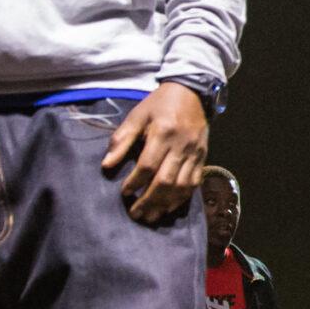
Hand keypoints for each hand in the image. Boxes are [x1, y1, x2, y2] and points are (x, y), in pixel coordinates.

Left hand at [101, 82, 209, 223]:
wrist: (191, 92)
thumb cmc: (159, 104)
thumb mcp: (137, 115)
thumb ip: (122, 139)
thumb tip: (107, 164)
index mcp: (163, 132)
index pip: (148, 165)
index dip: (135, 182)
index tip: (124, 192)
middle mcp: (181, 145)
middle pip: (165, 181)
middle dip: (149, 201)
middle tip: (135, 214)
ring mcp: (194, 153)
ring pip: (181, 186)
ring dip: (166, 204)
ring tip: (151, 217)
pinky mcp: (203, 157)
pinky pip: (194, 183)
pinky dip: (182, 198)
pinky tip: (170, 207)